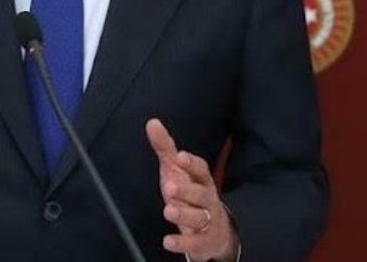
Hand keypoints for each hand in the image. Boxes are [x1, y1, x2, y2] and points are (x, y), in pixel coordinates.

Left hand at [146, 119, 237, 261]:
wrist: (214, 231)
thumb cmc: (190, 193)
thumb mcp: (176, 170)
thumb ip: (165, 148)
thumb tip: (152, 122)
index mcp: (202, 180)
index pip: (201, 170)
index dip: (192, 164)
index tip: (180, 156)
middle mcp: (208, 199)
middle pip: (201, 193)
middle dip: (187, 190)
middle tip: (170, 186)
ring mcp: (208, 221)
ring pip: (199, 217)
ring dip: (184, 213)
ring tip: (168, 210)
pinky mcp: (203, 242)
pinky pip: (194, 243)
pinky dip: (182, 243)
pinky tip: (168, 241)